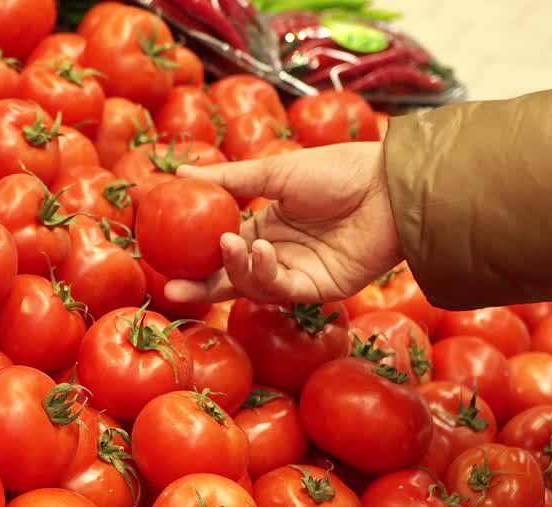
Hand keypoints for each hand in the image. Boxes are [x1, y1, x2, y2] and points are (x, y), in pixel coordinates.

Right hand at [164, 142, 403, 304]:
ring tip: (228, 244)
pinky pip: (280, 290)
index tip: (162, 254)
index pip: (220, 248)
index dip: (192, 255)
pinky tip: (261, 249)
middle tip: (172, 287)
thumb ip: (227, 179)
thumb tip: (180, 173)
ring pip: (250, 286)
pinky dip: (263, 273)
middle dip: (200, 287)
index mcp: (265, 226)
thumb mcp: (274, 171)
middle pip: (229, 278)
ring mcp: (297, 274)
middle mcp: (277, 254)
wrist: (389, 186)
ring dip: (233, 269)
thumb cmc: (339, 171)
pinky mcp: (318, 290)